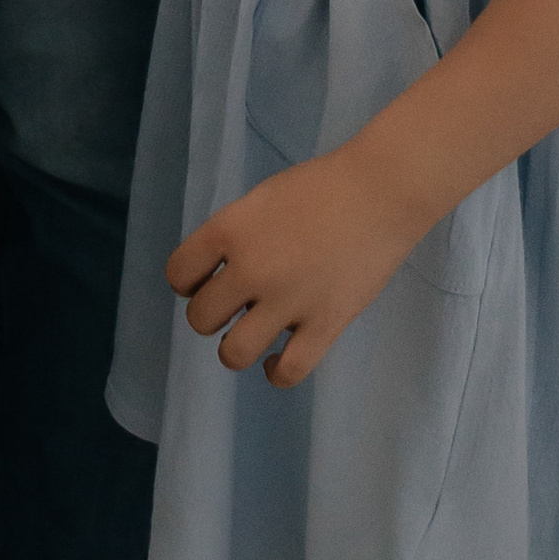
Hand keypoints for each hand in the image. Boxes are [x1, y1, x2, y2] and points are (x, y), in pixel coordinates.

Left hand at [168, 144, 424, 388]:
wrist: (379, 193)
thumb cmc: (320, 187)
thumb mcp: (261, 200)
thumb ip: (235, 237)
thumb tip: (218, 276)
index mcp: (231, 229)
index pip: (178, 274)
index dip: (189, 280)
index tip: (207, 278)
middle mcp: (252, 268)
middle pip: (201, 318)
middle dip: (212, 313)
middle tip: (235, 302)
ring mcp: (288, 301)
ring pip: (234, 354)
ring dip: (236, 347)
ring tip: (251, 332)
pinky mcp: (324, 326)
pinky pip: (286, 372)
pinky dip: (274, 372)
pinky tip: (276, 359)